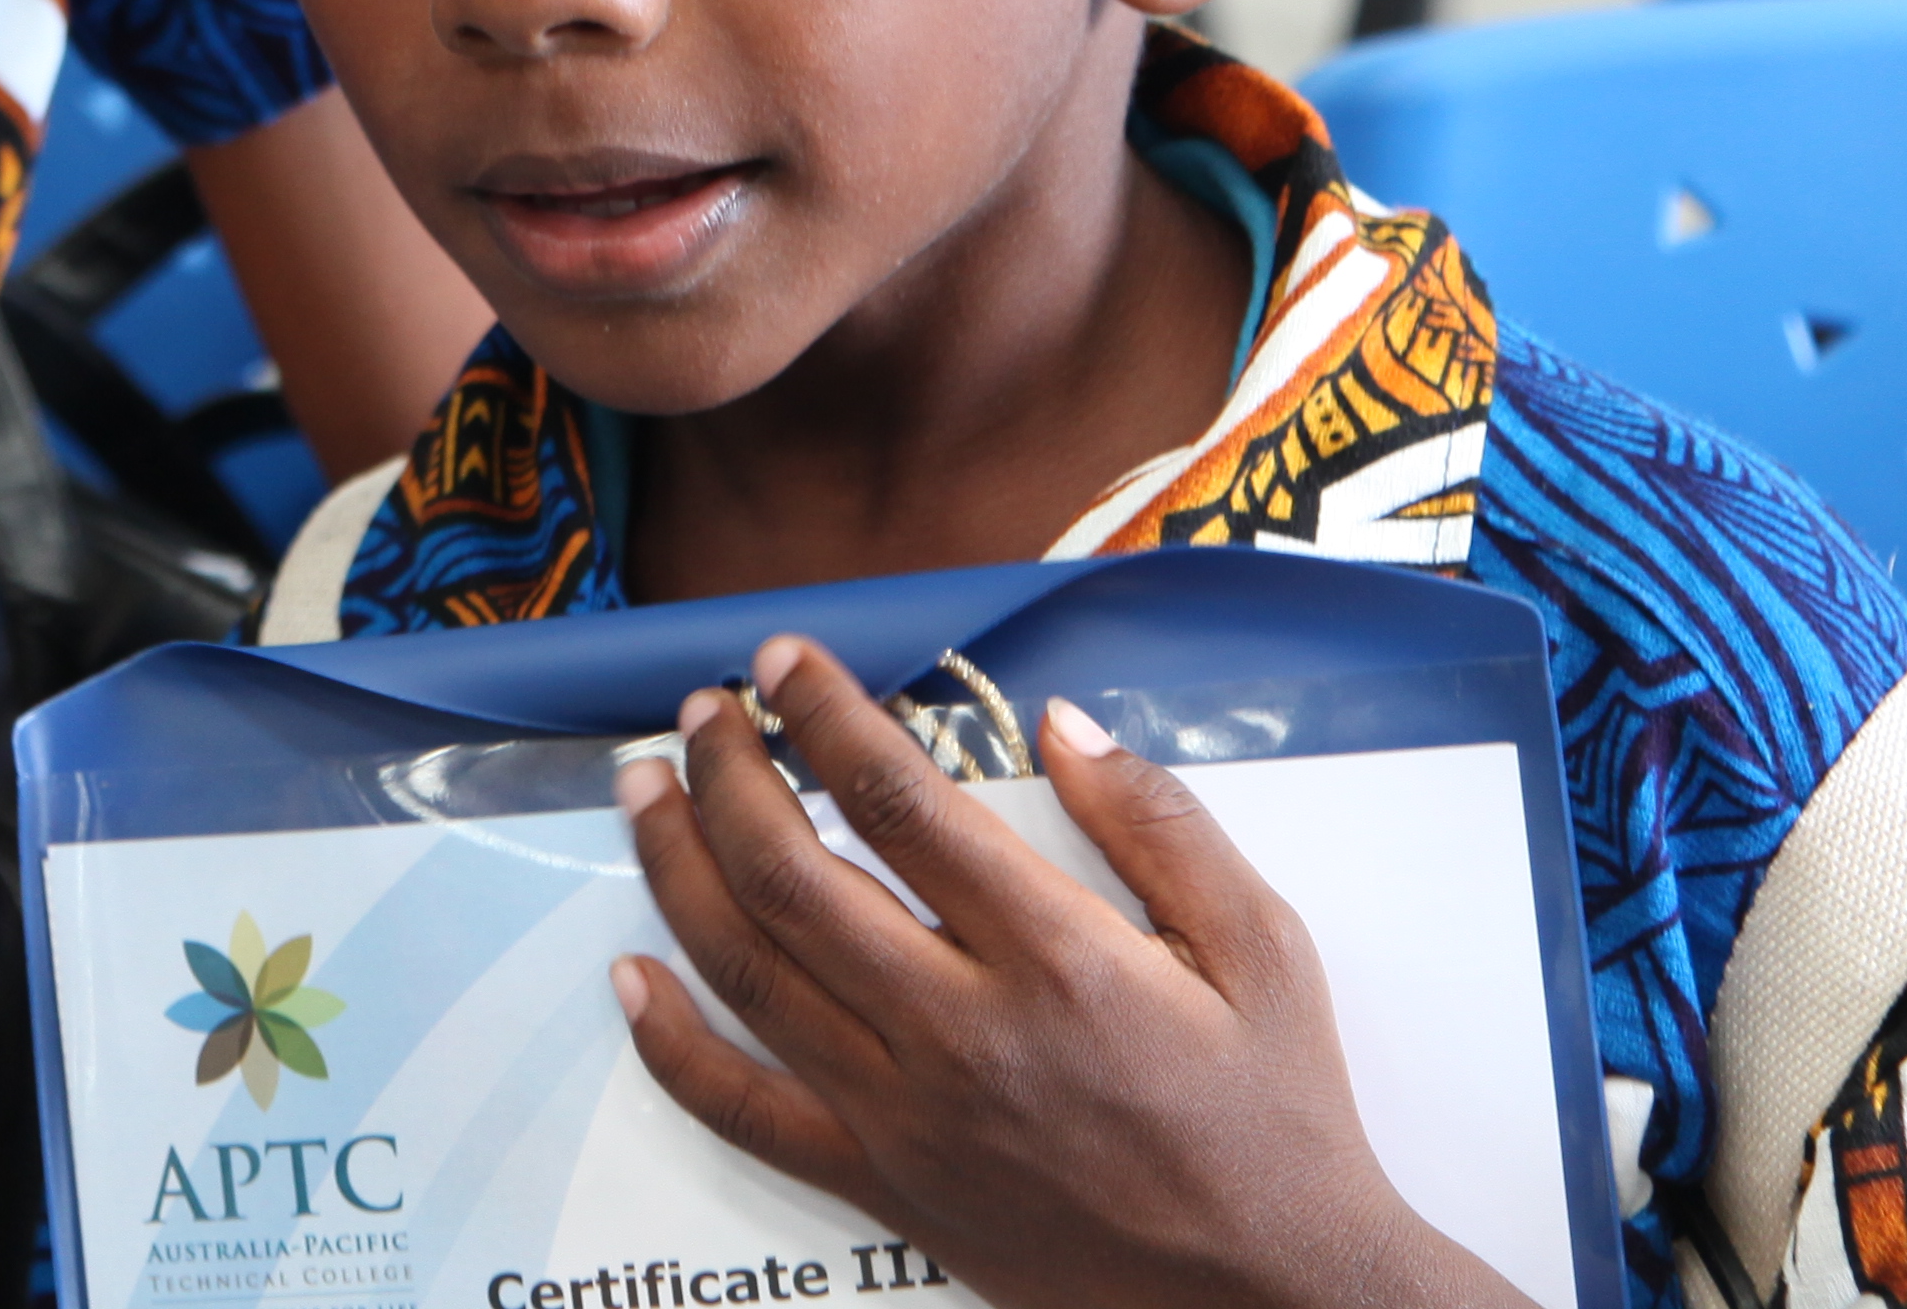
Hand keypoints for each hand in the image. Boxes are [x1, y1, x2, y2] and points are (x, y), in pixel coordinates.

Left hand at [610, 637, 1525, 1308]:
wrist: (1278, 1297)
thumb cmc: (1277, 1120)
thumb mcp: (1264, 951)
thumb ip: (1161, 827)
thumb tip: (1062, 724)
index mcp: (1059, 960)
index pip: (900, 804)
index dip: (826, 717)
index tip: (784, 662)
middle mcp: (963, 1034)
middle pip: (791, 876)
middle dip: (726, 772)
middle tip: (700, 711)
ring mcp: (909, 1118)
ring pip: (748, 973)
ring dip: (677, 869)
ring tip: (644, 791)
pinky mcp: (885, 1187)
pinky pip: (745, 1113)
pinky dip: (669, 1043)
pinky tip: (629, 975)